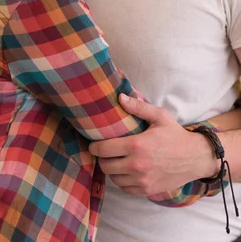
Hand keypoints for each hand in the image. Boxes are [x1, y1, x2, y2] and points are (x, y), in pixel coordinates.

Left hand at [88, 94, 217, 196]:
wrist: (196, 158)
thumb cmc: (176, 135)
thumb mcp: (159, 116)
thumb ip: (138, 107)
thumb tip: (120, 97)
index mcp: (137, 145)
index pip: (104, 149)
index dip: (94, 147)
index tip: (93, 144)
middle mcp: (137, 165)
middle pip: (106, 166)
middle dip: (102, 158)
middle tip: (104, 152)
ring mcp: (143, 180)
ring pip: (114, 178)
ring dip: (112, 170)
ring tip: (115, 161)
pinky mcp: (148, 190)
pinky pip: (125, 188)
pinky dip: (122, 181)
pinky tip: (125, 172)